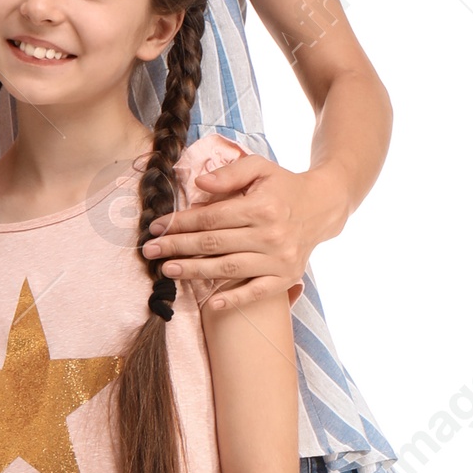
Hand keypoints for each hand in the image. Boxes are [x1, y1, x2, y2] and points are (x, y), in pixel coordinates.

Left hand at [145, 153, 337, 313]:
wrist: (322, 206)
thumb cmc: (282, 186)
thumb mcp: (259, 167)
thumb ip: (229, 173)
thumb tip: (198, 183)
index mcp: (262, 207)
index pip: (211, 218)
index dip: (181, 223)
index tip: (157, 227)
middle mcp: (272, 235)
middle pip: (214, 244)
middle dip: (178, 248)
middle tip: (151, 251)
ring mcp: (280, 259)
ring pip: (228, 269)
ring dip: (194, 272)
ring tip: (168, 270)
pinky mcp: (286, 277)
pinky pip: (256, 293)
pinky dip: (234, 300)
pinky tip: (211, 304)